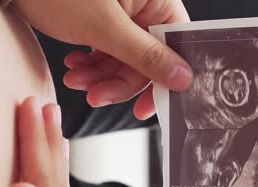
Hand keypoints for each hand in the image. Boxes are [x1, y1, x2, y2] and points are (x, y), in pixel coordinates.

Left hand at [7, 0, 193, 119]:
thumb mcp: (104, 27)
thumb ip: (146, 55)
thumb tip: (183, 78)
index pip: (176, 45)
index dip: (164, 79)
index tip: (146, 106)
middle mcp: (144, 5)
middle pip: (147, 59)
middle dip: (119, 82)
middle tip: (97, 96)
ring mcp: (123, 13)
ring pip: (124, 60)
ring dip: (100, 76)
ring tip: (76, 79)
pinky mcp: (103, 20)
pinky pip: (107, 52)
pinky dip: (91, 64)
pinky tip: (74, 65)